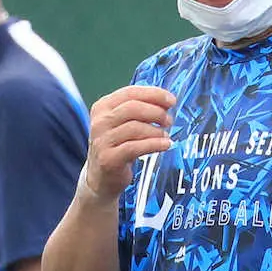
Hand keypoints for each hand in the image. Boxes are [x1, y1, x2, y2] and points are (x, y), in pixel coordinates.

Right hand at [84, 85, 175, 202]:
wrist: (101, 178)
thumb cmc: (117, 146)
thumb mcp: (123, 124)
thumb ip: (140, 110)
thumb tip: (166, 102)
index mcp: (103, 107)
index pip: (130, 93)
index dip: (154, 94)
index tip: (171, 100)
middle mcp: (99, 121)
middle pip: (133, 108)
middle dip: (156, 112)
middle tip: (168, 120)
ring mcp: (102, 140)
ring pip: (135, 127)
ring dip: (156, 130)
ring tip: (165, 135)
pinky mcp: (109, 159)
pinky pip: (136, 147)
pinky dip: (154, 144)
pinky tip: (165, 145)